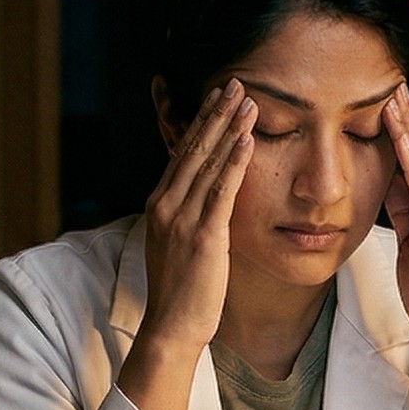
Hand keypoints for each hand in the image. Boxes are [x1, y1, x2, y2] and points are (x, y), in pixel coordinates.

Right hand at [118, 80, 255, 409]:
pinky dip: (235, 161)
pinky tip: (248, 139)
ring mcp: (183, 218)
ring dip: (229, 127)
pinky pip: (222, 190)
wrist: (172, 326)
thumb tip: (204, 197)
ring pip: (208, 162)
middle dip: (215, 113)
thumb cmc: (181, 291)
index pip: (183, 153)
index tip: (217, 97)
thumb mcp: (178, 244)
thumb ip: (188, 216)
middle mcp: (167, 204)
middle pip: (194, 148)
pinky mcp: (203, 235)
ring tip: (247, 99)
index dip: (201, 122)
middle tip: (235, 83)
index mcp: (160, 204)